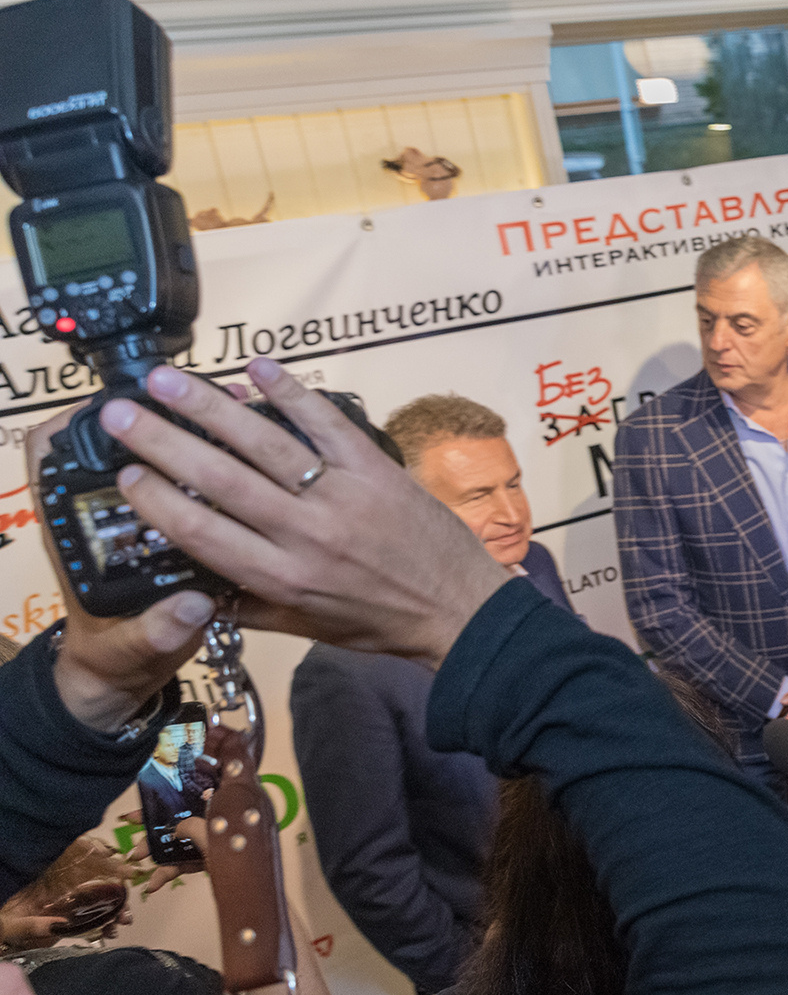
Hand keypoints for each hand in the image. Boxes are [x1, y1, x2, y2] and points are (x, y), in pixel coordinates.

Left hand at [26, 408, 214, 734]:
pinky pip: (182, 482)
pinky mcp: (169, 529)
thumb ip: (155, 632)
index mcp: (77, 537)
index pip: (50, 458)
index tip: (117, 411)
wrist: (124, 678)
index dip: (73, 426)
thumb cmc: (117, 659)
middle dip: (141, 416)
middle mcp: (101, 518)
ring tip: (219, 410)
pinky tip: (240, 450)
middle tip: (177, 396)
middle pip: (102, 444)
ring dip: (180, 432)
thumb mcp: (132, 651)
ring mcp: (134, 521)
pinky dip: (207, 459)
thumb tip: (188, 608)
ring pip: (147, 457)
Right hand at [103, 359, 509, 668]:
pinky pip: (328, 423)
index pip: (203, 533)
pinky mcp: (376, 469)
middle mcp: (308, 534)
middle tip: (120, 413)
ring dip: (210, 407)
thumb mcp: (305, 627)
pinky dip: (293, 393)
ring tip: (166, 381)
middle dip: (163, 441)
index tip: (127, 474)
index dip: (158, 501)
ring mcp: (344, 496)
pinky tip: (258, 367)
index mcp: (282, 577)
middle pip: (220, 478)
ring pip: (265, 443)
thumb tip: (194, 587)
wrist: (459, 610)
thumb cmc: (382, 621)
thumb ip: (248, 604)